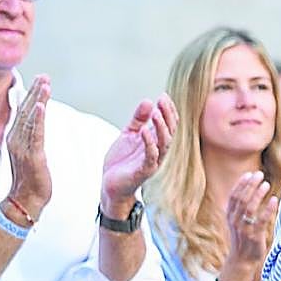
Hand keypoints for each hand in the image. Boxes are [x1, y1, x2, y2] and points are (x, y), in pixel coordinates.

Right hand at [7, 75, 51, 216]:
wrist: (25, 199)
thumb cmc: (29, 176)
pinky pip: (35, 134)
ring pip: (30, 118)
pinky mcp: (32, 155)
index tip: (39, 79)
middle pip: (25, 110)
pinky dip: (37, 119)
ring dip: (37, 100)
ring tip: (43, 85)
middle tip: (43, 76)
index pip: (23, 111)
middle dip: (34, 92)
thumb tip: (35, 121)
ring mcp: (23, 147)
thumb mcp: (29, 151)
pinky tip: (40, 106)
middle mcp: (16, 139)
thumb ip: (30, 135)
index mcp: (15, 137)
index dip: (31, 94)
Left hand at [101, 93, 178, 214]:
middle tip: (162, 101)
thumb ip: (138, 119)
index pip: (169, 124)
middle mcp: (158, 151)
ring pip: (164, 143)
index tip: (164, 96)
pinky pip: (151, 156)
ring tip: (156, 113)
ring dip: (161, 127)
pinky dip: (149, 143)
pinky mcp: (144, 171)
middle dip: (168, 115)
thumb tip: (148, 101)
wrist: (110, 184)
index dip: (168, 110)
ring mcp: (153, 161)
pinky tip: (144, 131)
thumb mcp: (129, 135)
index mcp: (156, 142)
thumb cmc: (122, 161)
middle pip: (170, 131)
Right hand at [220, 171, 277, 280]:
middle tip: (260, 174)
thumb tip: (246, 188)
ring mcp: (244, 229)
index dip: (240, 184)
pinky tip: (275, 200)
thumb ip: (238, 208)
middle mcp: (235, 221)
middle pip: (241, 199)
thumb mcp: (236, 222)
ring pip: (250, 208)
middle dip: (250, 185)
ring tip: (266, 184)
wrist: (241, 260)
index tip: (249, 174)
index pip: (233, 196)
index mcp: (230, 216)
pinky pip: (262, 220)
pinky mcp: (255, 236)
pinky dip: (268, 209)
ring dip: (258, 194)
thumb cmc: (241, 238)